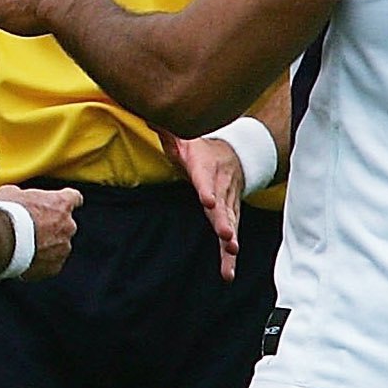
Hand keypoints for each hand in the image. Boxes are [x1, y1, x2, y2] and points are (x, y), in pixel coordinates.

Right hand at [0, 185, 79, 280]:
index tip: (60, 203)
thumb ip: (22, 195)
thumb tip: (16, 197)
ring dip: (46, 245)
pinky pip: (50, 263)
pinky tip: (24, 259)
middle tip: (31, 228)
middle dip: (51, 226)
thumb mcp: (10, 193)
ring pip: (58, 246)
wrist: (1, 242)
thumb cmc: (7, 214)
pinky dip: (41, 262)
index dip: (66, 200)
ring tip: (24, 246)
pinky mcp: (54, 267)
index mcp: (61, 204)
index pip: (74, 197)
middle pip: (65, 224)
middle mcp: (68, 226)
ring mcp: (63, 248)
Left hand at [165, 132, 247, 281]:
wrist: (236, 155)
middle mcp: (219, 188)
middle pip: (223, 206)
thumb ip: (167, 131)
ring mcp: (227, 204)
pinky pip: (230, 237)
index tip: (209, 200)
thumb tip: (150, 114)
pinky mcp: (230, 218)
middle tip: (226, 235)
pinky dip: (229, 255)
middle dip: (224, 221)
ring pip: (230, 223)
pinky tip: (228, 273)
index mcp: (206, 169)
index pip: (206, 179)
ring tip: (231, 254)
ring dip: (231, 240)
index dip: (207, 189)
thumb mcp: (184, 139)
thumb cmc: (201, 150)